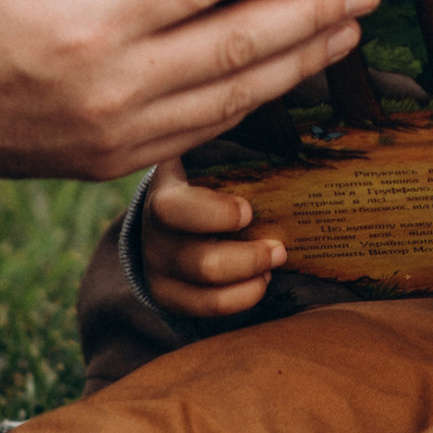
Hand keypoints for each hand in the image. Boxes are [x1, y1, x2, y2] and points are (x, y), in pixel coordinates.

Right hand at [0, 0, 382, 176]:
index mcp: (86, 24)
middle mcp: (108, 89)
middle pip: (237, 47)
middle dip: (312, 12)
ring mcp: (111, 136)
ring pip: (231, 99)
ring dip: (298, 62)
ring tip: (349, 28)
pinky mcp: (107, 162)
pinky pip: (200, 134)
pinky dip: (253, 105)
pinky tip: (287, 78)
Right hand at [139, 160, 284, 321]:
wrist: (169, 210)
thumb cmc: (204, 175)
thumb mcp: (210, 152)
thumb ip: (238, 144)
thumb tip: (275, 124)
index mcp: (165, 188)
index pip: (174, 209)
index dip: (215, 214)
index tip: (248, 211)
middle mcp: (152, 231)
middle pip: (200, 261)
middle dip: (249, 257)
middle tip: (280, 247)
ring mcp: (156, 265)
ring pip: (206, 286)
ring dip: (250, 277)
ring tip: (274, 261)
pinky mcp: (165, 293)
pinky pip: (205, 307)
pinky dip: (240, 298)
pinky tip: (259, 282)